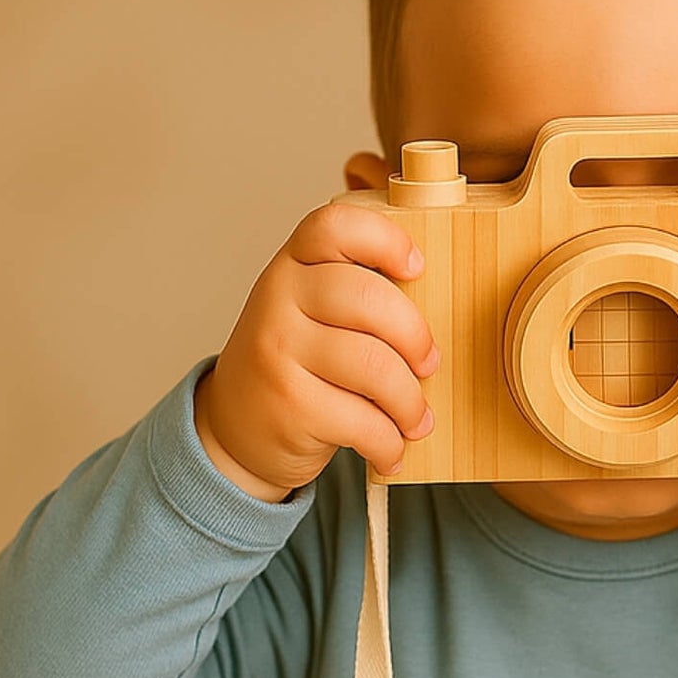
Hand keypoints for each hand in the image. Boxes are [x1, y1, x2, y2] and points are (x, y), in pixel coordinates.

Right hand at [194, 202, 439, 498]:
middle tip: (429, 364)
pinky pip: (363, 421)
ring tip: (416, 419)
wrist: (234, 428)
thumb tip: (442, 307)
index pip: (334, 227)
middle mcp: (278, 300)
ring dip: (410, 402)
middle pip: (368, 299)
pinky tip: (391, 450)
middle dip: (415, 338)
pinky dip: (390, 443)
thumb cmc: (297, 362)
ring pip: (374, 367)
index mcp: (293, 265)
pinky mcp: (289, 406)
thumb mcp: (310, 310)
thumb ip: (357, 293)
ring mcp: (278, 352)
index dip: (384, 240)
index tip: (417, 268)